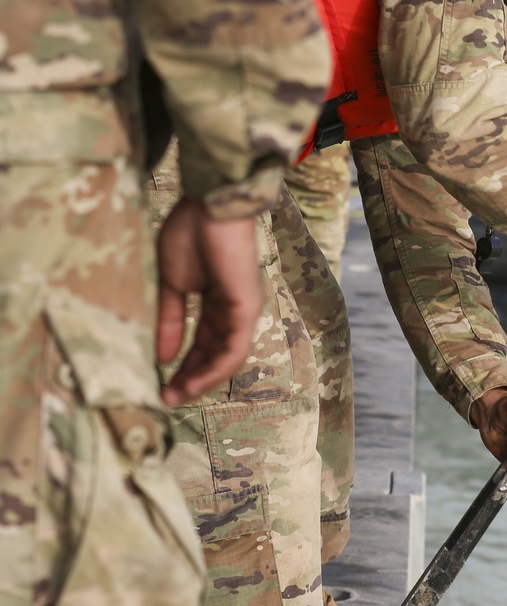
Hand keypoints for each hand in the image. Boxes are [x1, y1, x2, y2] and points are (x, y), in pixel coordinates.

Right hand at [156, 197, 262, 405]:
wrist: (209, 205)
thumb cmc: (191, 233)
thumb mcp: (172, 283)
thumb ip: (170, 319)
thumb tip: (163, 355)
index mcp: (217, 301)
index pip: (203, 343)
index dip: (183, 366)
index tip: (160, 385)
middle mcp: (234, 309)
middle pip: (216, 355)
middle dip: (191, 379)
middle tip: (166, 399)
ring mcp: (243, 309)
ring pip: (227, 358)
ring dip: (202, 381)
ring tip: (177, 396)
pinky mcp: (246, 308)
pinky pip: (233, 349)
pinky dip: (214, 369)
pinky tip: (193, 382)